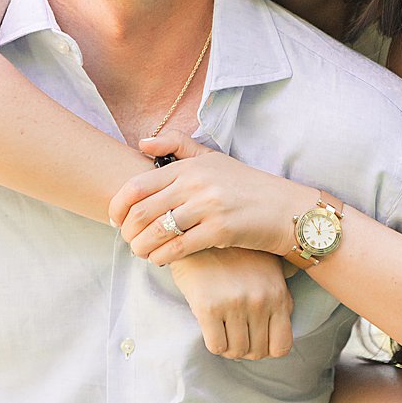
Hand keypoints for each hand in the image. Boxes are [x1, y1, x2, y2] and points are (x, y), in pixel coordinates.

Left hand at [109, 130, 305, 264]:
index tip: (115, 219)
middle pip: (142, 210)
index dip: (118, 205)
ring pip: (156, 231)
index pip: (138, 184)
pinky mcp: (220, 230)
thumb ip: (178, 145)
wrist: (286, 209)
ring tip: (141, 252)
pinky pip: (178, 248)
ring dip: (141, 247)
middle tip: (128, 240)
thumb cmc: (246, 186)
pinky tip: (159, 260)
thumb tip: (141, 142)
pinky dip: (161, 257)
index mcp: (190, 166)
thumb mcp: (213, 159)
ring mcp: (208, 206)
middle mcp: (196, 183)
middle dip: (128, 230)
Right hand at [168, 248, 293, 359]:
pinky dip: (215, 342)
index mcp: (278, 294)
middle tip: (235, 333)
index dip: (267, 348)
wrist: (199, 233)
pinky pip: (216, 346)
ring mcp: (235, 304)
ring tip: (223, 328)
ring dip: (229, 346)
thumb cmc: (235, 254)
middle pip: (257, 352)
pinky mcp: (208, 306)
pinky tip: (211, 326)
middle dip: (246, 348)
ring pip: (236, 351)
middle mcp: (260, 301)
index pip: (282, 346)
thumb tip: (287, 319)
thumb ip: (281, 296)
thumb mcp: (268, 270)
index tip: (256, 339)